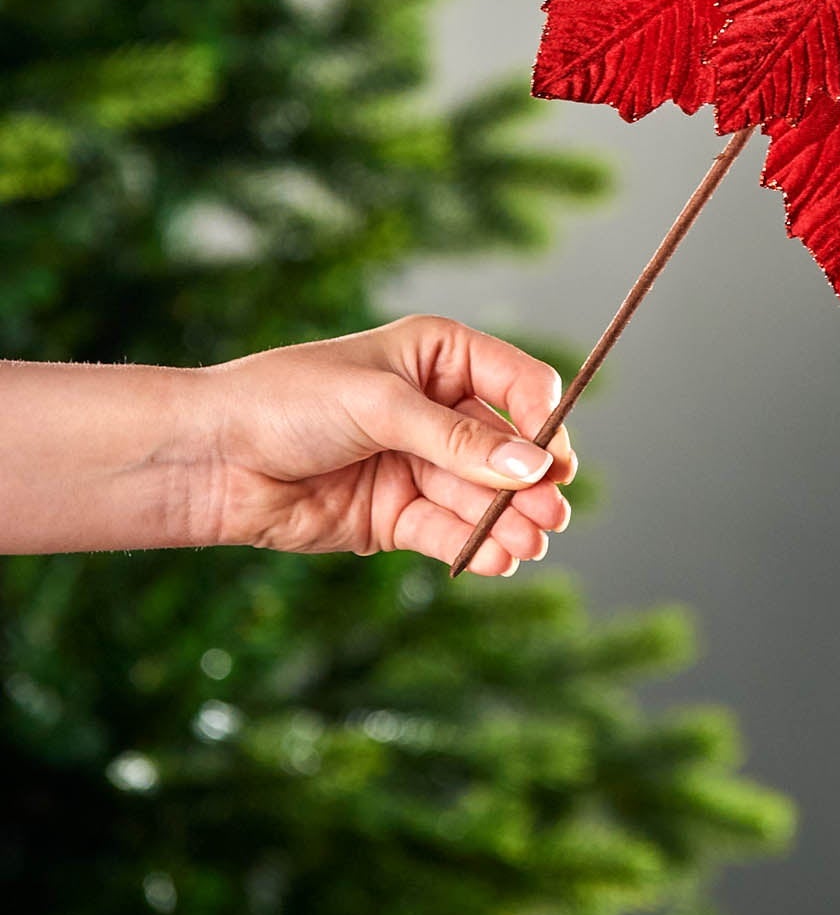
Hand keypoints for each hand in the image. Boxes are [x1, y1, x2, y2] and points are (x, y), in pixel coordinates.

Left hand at [199, 315, 575, 576]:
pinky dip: (476, 546)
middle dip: (530, 483)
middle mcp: (437, 409)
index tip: (553, 459)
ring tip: (530, 543)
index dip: (543, 420)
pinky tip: (499, 558)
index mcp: (440, 356)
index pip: (519, 384)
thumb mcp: (379, 406)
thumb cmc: (287, 402)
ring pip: (483, 496)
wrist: (211, 459)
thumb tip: (531, 466)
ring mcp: (418, 464)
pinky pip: (449, 531)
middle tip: (551, 515)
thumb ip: (456, 440)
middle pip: (508, 449)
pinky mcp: (396, 515)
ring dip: (510, 520)